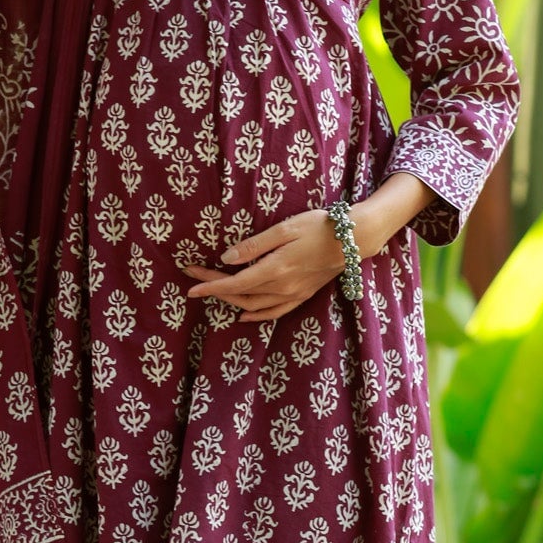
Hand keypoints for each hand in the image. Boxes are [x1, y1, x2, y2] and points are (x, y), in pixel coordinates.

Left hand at [180, 206, 373, 323]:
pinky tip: (243, 315)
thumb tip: (226, 258)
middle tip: (195, 278)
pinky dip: (256, 316)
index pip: (234, 283)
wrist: (353, 239)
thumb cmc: (318, 226)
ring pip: (254, 306)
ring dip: (231, 301)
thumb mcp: (284, 229)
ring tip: (214, 291)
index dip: (210, 285)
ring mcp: (293, 294)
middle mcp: (282, 287)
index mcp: (275, 270)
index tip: (190, 285)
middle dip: (215, 288)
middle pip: (240, 294)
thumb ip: (254, 245)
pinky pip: (274, 313)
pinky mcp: (302, 296)